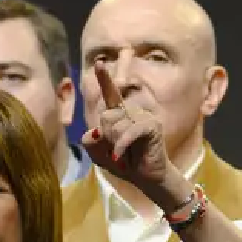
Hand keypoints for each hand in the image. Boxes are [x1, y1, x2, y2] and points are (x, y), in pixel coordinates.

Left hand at [82, 63, 185, 206]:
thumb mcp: (98, 155)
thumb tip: (95, 131)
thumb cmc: (123, 163)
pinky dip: (120, 147)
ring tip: (124, 155)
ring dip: (114, 145)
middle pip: (105, 116)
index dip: (104, 79)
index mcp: (119, 114)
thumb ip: (90, 142)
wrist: (145, 178)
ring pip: (115, 126)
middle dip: (106, 138)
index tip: (99, 63)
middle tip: (116, 151)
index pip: (110, 95)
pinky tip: (120, 158)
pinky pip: (128, 132)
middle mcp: (131, 111)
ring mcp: (143, 116)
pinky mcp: (151, 126)